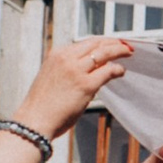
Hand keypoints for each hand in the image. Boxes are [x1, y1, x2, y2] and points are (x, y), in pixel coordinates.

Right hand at [17, 35, 136, 140]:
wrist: (34, 121)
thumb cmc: (42, 105)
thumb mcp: (52, 76)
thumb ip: (67, 68)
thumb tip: (88, 68)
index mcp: (56, 54)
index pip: (84, 43)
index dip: (100, 42)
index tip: (110, 43)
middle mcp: (66, 58)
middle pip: (96, 43)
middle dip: (112, 42)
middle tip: (124, 45)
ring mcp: (76, 70)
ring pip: (104, 53)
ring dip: (119, 51)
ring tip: (128, 52)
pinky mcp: (86, 85)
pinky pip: (108, 71)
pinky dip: (117, 69)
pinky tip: (121, 71)